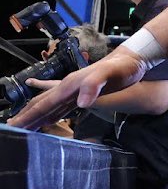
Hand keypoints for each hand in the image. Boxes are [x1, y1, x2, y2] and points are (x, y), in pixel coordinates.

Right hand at [9, 48, 147, 130]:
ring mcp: (76, 90)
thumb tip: (81, 103)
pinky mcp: (84, 93)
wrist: (134, 58)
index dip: (28, 115)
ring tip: (24, 128)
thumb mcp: (111, 73)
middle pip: (42, 104)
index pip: (44, 103)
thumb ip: (95, 84)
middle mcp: (69, 86)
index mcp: (70, 85)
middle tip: (12, 130)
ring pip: (51, 106)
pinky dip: (52, 115)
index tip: (13, 126)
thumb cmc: (124, 66)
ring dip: (37, 117)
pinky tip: (49, 121)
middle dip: (26, 117)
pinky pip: (63, 107)